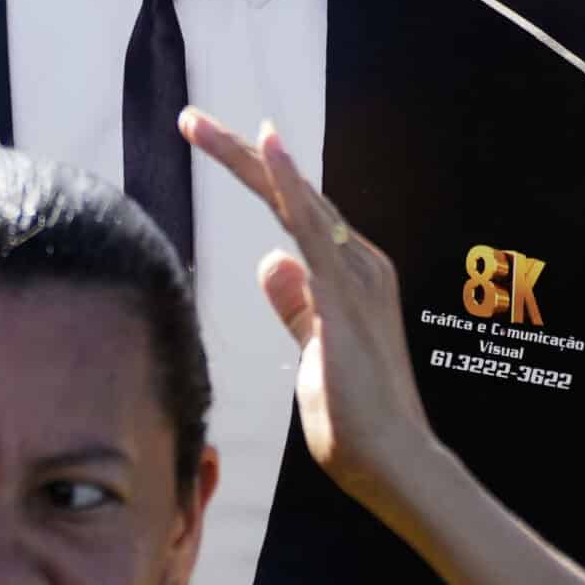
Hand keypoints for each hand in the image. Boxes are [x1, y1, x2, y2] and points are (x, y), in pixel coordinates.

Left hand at [182, 107, 435, 526]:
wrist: (395, 465)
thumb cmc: (356, 422)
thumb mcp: (313, 353)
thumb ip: (295, 307)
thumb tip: (269, 260)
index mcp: (351, 275)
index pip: (296, 212)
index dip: (257, 173)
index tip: (216, 140)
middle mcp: (359, 264)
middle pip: (292, 195)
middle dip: (239, 153)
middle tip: (190, 119)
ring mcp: (354, 276)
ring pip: (295, 200)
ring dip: (247, 158)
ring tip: (198, 125)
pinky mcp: (344, 297)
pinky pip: (314, 228)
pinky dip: (289, 185)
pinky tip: (268, 149)